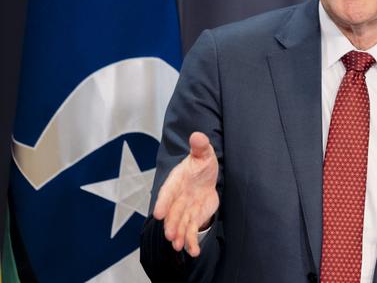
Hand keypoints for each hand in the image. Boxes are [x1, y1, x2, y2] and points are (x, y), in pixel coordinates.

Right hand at [153, 131, 219, 256]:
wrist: (206, 177)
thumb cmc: (201, 164)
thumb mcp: (203, 153)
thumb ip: (200, 146)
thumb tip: (198, 135)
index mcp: (176, 181)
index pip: (168, 192)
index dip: (163, 202)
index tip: (158, 213)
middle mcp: (177, 198)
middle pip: (172, 213)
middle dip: (171, 224)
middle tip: (169, 235)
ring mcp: (184, 210)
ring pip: (180, 225)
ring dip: (178, 236)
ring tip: (177, 246)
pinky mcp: (193, 219)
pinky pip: (191, 232)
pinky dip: (191, 242)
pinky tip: (193, 252)